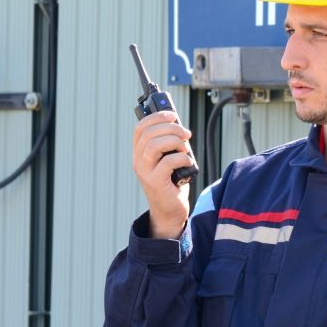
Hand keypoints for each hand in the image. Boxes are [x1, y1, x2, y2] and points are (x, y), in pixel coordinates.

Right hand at [132, 110, 193, 238]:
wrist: (170, 211)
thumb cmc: (172, 182)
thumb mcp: (169, 159)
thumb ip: (171, 144)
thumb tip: (180, 126)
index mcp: (140, 153)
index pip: (140, 127)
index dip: (156, 117)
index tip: (173, 115)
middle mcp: (138, 161)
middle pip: (149, 133)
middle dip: (172, 128)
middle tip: (187, 134)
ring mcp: (145, 172)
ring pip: (155, 145)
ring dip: (175, 142)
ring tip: (186, 149)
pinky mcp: (155, 182)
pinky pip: (167, 162)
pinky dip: (182, 157)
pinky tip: (188, 162)